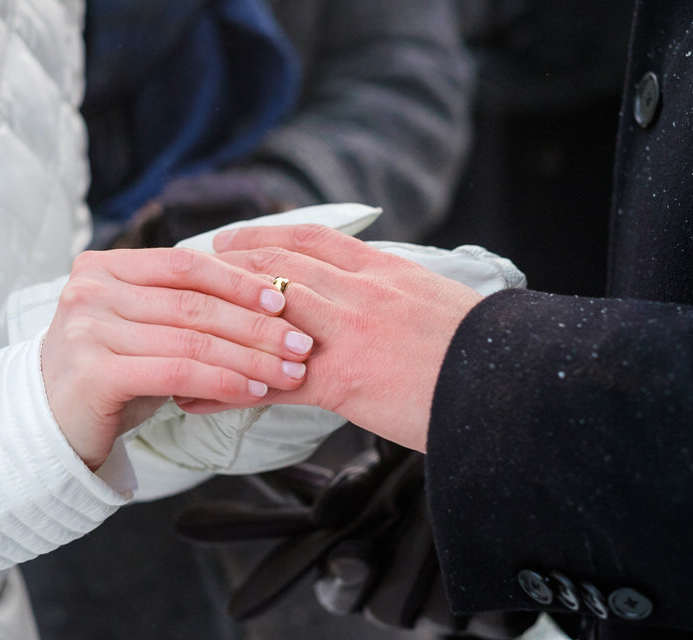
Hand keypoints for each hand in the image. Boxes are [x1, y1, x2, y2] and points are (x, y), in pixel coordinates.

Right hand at [41, 247, 313, 469]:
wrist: (51, 425)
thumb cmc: (110, 371)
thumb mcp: (142, 325)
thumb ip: (184, 303)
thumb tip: (269, 297)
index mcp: (104, 267)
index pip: (184, 264)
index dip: (238, 280)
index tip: (284, 299)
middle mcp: (90, 291)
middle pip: (193, 303)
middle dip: (257, 325)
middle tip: (302, 342)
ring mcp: (87, 330)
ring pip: (191, 340)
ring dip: (250, 357)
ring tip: (289, 370)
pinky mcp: (94, 373)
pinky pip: (177, 373)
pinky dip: (223, 381)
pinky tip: (254, 391)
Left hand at [200, 225, 482, 451]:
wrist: (512, 387)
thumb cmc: (487, 353)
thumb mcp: (443, 304)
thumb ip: (405, 293)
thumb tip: (388, 297)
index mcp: (386, 271)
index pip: (311, 239)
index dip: (263, 234)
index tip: (232, 238)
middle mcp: (361, 292)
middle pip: (276, 264)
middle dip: (225, 267)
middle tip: (190, 275)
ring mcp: (348, 333)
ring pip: (265, 310)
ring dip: (216, 318)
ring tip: (180, 328)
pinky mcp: (341, 380)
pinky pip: (266, 381)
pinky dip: (224, 388)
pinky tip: (195, 396)